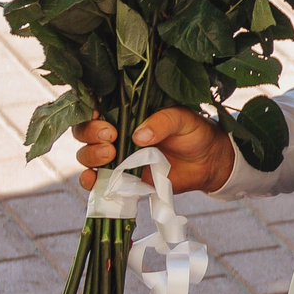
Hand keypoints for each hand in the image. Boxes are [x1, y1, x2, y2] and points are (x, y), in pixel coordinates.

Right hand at [74, 105, 239, 193]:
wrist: (208, 162)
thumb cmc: (193, 133)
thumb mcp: (182, 119)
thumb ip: (162, 122)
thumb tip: (138, 136)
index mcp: (126, 115)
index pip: (96, 111)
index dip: (90, 114)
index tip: (101, 119)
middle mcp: (115, 135)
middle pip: (84, 133)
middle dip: (90, 135)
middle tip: (110, 137)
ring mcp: (117, 158)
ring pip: (87, 156)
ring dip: (91, 156)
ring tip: (112, 154)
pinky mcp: (123, 179)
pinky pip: (99, 182)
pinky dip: (91, 182)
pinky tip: (94, 180)